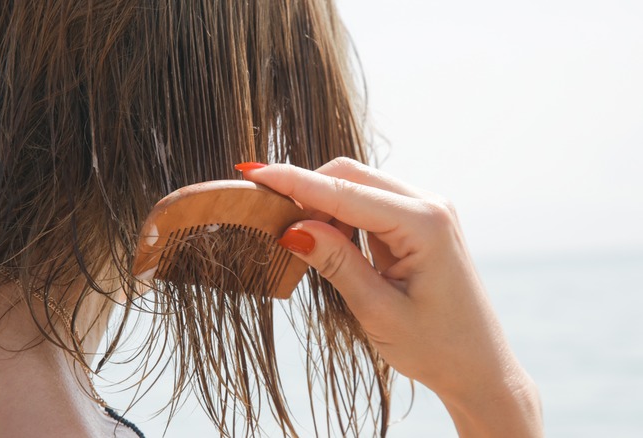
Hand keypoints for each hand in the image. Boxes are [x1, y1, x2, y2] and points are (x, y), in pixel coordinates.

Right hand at [238, 158, 541, 436]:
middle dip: (307, 191)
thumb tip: (292, 228)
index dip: (295, 181)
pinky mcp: (421, 222)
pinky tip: (329, 242)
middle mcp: (430, 204)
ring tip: (301, 242)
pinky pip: (370, 203)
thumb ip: (336, 262)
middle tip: (273, 222)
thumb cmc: (436, 347)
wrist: (479, 367)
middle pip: (351, 175)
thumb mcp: (378, 310)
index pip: (345, 191)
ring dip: (323, 205)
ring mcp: (428, 210)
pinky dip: (341, 216)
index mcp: (425, 224)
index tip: (253, 173)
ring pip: (358, 186)